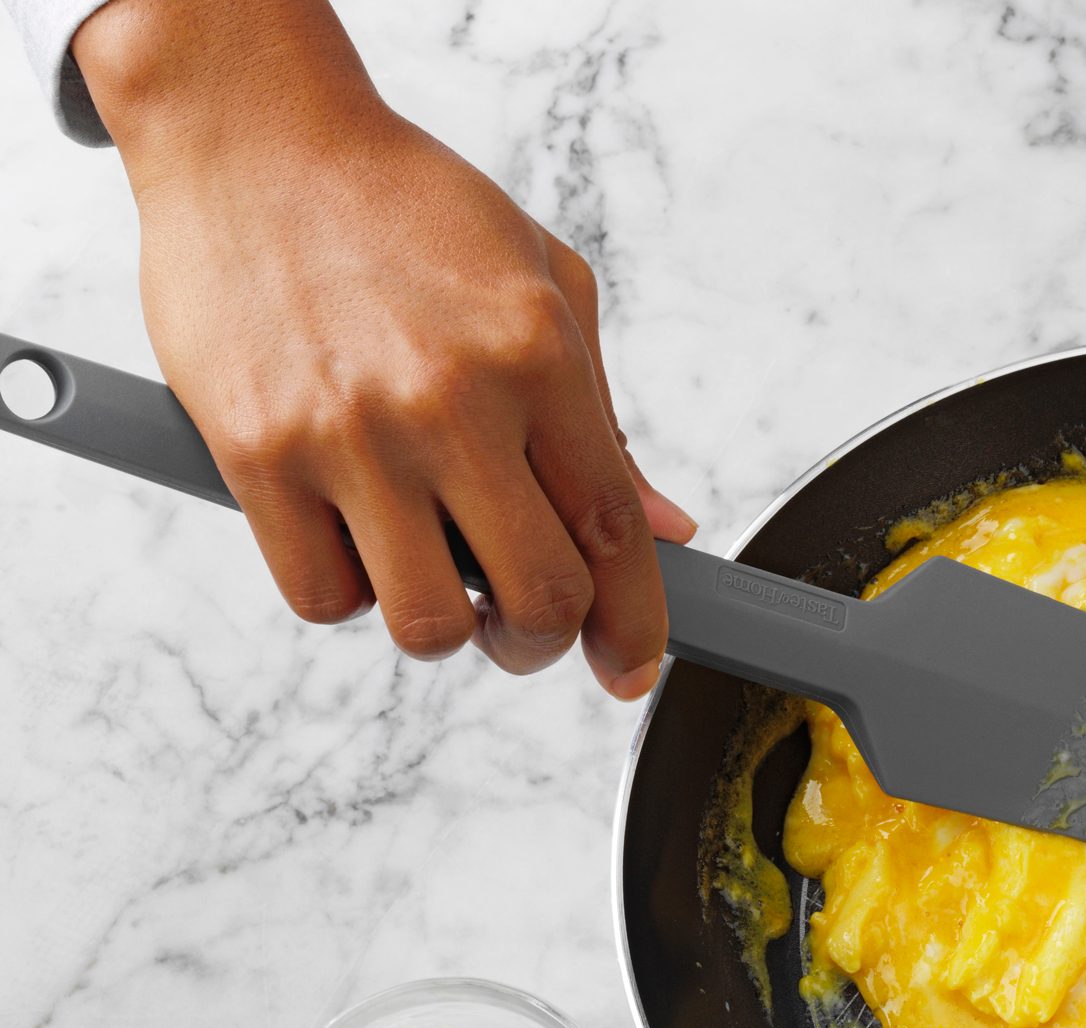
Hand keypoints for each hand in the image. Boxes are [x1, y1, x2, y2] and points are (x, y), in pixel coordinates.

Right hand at [74, 0, 695, 698]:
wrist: (257, 136)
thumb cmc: (407, 211)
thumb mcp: (543, 289)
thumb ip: (602, 421)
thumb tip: (663, 531)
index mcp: (536, 357)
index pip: (615, 533)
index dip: (637, 624)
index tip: (631, 667)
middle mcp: (452, 401)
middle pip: (537, 598)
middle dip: (542, 641)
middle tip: (525, 627)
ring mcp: (350, 433)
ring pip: (428, 622)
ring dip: (445, 626)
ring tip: (434, 568)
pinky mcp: (256, 452)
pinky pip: (322, 595)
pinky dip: (351, 591)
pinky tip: (356, 534)